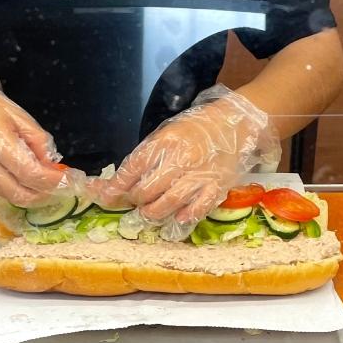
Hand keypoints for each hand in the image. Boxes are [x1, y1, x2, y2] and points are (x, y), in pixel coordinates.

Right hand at [0, 63, 65, 205]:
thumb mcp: (15, 113)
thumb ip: (36, 139)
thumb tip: (51, 162)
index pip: (32, 174)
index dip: (54, 181)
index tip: (69, 179)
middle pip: (22, 195)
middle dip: (46, 194)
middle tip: (61, 185)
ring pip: (11, 196)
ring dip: (32, 193)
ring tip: (45, 179)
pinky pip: (0, 190)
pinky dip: (17, 187)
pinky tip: (25, 175)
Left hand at [96, 86, 280, 236]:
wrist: (236, 124)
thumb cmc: (198, 128)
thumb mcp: (168, 134)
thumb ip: (148, 155)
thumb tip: (124, 180)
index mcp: (165, 142)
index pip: (132, 168)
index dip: (117, 186)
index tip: (106, 196)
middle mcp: (179, 160)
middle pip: (145, 191)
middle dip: (135, 200)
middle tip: (136, 200)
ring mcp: (198, 177)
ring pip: (165, 205)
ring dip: (152, 213)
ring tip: (149, 212)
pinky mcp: (215, 189)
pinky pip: (193, 211)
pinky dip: (181, 217)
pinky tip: (176, 216)